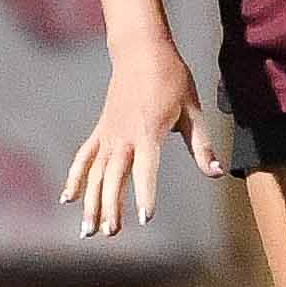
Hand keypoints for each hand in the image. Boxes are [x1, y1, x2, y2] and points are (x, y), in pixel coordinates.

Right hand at [63, 49, 216, 237]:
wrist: (142, 52)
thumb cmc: (172, 80)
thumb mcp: (193, 110)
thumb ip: (202, 145)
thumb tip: (217, 173)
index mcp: (148, 132)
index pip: (145, 170)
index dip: (145, 195)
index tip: (145, 218)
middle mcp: (123, 136)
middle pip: (113, 177)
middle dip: (111, 207)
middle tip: (110, 233)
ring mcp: (108, 134)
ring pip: (95, 173)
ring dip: (91, 202)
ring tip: (88, 230)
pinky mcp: (100, 130)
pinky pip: (84, 157)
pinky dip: (75, 178)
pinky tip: (67, 199)